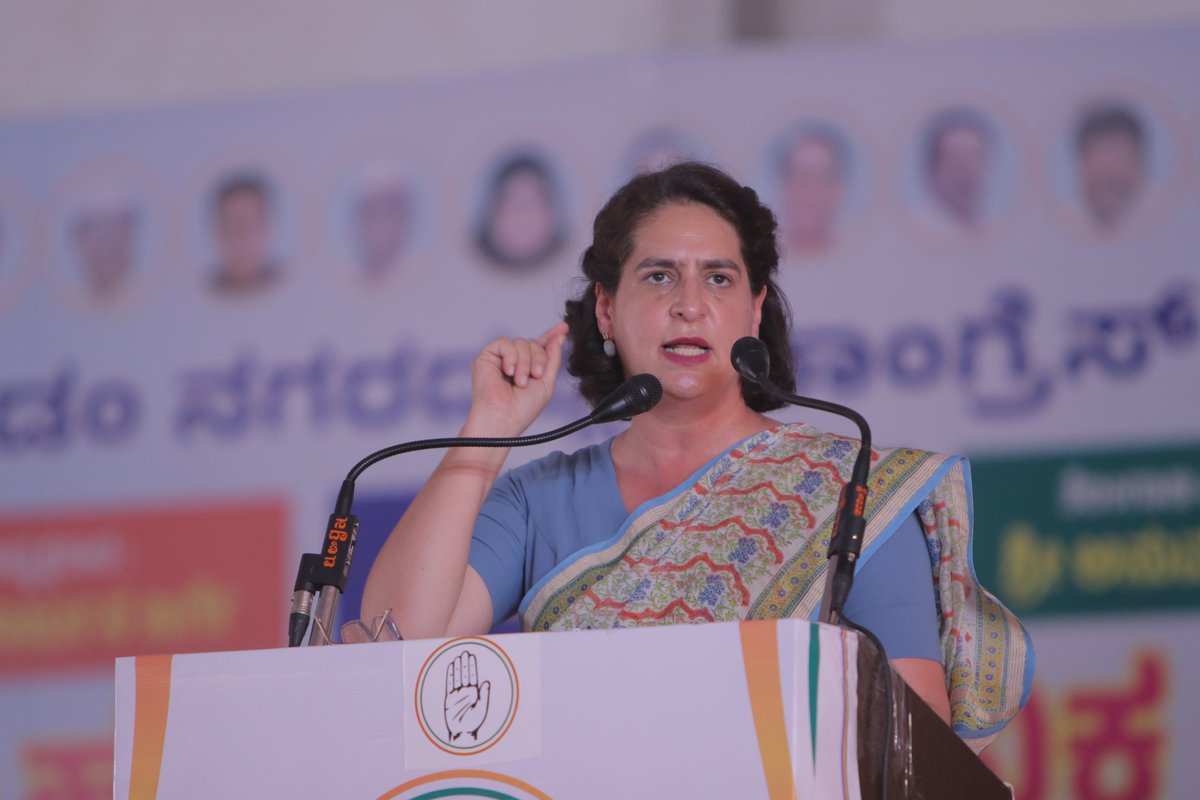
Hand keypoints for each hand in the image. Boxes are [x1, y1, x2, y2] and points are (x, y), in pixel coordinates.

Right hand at [444, 650, 490, 740]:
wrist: (462, 732)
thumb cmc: (474, 722)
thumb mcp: (482, 708)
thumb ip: (484, 695)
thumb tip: (486, 682)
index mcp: (474, 692)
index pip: (472, 676)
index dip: (471, 666)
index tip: (471, 657)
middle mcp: (464, 691)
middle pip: (464, 674)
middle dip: (464, 664)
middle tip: (465, 652)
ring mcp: (456, 694)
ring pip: (457, 677)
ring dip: (457, 667)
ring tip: (458, 657)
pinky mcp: (448, 698)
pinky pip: (449, 684)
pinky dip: (449, 676)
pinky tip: (450, 667)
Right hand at [467, 321, 567, 435]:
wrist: (503, 417)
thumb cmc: (523, 408)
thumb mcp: (546, 383)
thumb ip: (553, 359)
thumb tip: (559, 336)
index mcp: (529, 368)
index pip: (540, 347)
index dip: (551, 336)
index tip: (564, 327)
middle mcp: (514, 361)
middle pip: (533, 342)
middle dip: (539, 357)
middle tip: (535, 376)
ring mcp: (500, 358)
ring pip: (521, 342)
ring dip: (525, 362)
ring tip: (520, 382)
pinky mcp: (486, 356)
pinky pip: (504, 342)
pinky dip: (510, 356)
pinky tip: (508, 372)